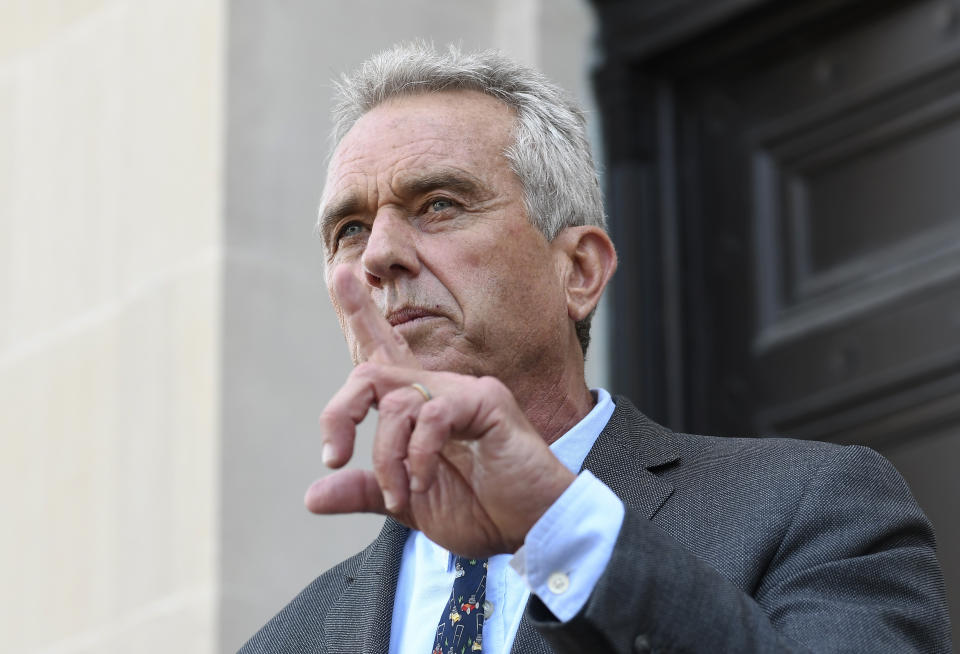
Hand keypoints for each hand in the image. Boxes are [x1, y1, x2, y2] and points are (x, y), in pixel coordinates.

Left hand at [304, 268, 575, 556]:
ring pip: (397, 402)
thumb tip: (311, 497)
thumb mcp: (411, 503)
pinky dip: (418, 455)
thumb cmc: (482, 509)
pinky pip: (432, 415)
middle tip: (333, 456)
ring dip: (387, 456)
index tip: (342, 274)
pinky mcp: (487, 401)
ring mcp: (464, 391)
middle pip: (371, 372)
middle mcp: (439, 389)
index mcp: (420, 408)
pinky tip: (422, 482)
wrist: (533, 525)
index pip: (384, 352)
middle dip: (341, 411)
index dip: (362, 314)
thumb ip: (368, 492)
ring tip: (401, 494)